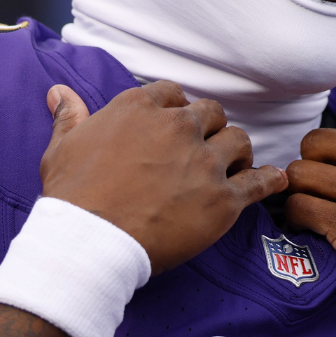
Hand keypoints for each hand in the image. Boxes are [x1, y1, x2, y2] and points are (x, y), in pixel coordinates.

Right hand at [38, 81, 285, 274]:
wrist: (90, 244)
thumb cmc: (72, 197)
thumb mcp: (62, 149)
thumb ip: (70, 116)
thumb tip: (60, 92)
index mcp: (140, 108)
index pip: (173, 94)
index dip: (176, 110)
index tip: (175, 127)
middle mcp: (178, 128)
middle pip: (211, 113)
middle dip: (209, 129)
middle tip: (204, 149)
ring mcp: (204, 163)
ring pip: (238, 141)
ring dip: (236, 152)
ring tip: (234, 166)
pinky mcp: (223, 200)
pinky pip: (259, 182)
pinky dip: (269, 180)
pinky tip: (275, 179)